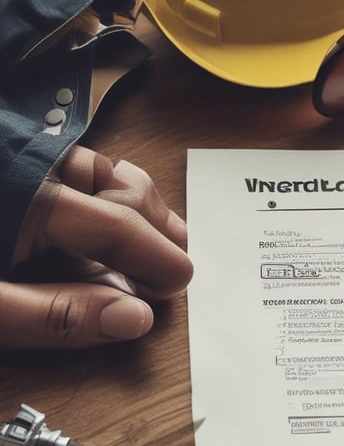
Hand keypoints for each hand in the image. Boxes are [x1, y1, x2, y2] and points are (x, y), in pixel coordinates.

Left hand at [6, 146, 192, 348]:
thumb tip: (134, 319)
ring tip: (152, 243)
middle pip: (124, 188)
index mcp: (26, 199)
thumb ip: (52, 315)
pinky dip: (110, 197)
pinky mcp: (26, 170)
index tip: (178, 283)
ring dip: (139, 208)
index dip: (156, 257)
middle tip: (172, 268)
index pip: (117, 224)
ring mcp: (32, 164)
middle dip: (158, 229)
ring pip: (109, 172)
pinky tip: (114, 225)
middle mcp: (35, 169)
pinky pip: (84, 172)